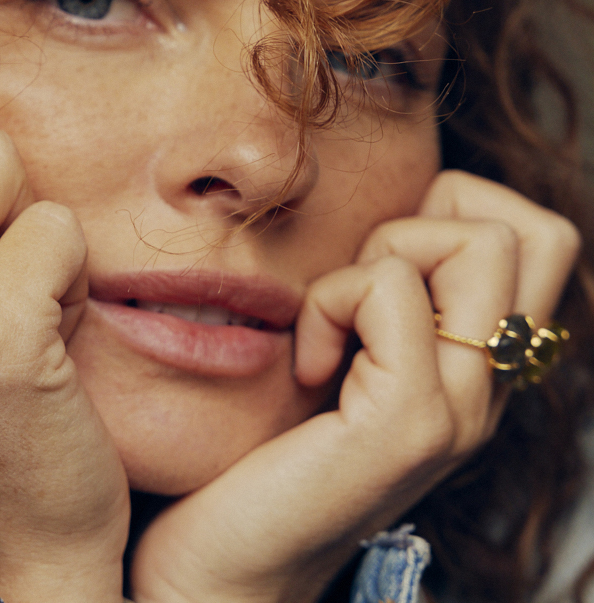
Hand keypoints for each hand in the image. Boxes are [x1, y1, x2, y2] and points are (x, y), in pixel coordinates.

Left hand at [130, 170, 579, 602]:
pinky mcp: (410, 424)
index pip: (538, 239)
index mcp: (478, 369)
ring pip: (478, 245)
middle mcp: (490, 390)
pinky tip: (307, 363)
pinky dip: (333, 298)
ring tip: (330, 326)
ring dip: (376, 256)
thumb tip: (393, 205)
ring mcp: (462, 410)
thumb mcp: (343, 348)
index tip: (376, 266)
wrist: (230, 563)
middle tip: (357, 289)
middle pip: (526, 233)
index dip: (453, 212)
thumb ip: (385, 291)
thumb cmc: (265, 444)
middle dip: (423, 220)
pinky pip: (392, 289)